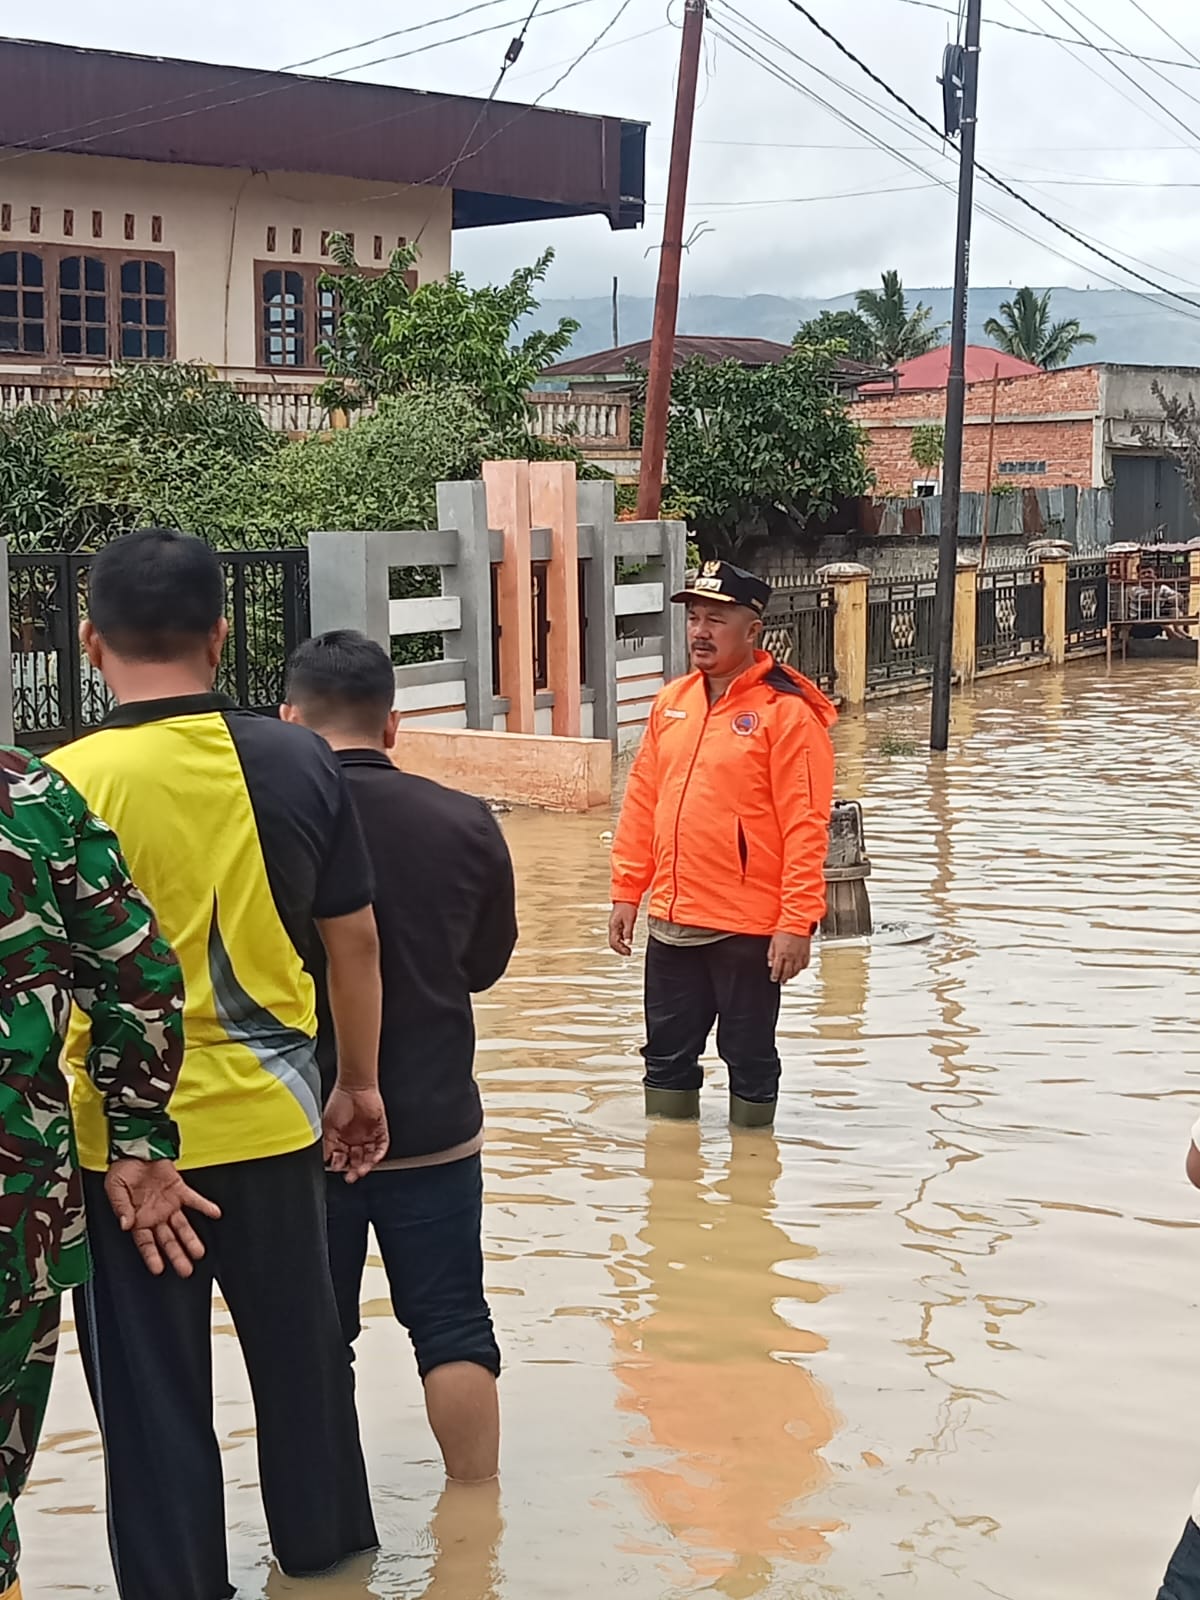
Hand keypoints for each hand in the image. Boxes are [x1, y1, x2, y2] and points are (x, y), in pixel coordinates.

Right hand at [104, 1159, 221, 1278]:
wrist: (134, 1150)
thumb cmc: (122, 1171)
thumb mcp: (115, 1189)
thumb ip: (121, 1207)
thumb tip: (126, 1224)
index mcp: (138, 1219)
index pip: (146, 1243)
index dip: (152, 1256)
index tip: (158, 1269)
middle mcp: (155, 1215)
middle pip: (168, 1240)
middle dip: (176, 1255)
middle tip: (186, 1270)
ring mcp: (169, 1204)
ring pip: (182, 1226)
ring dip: (191, 1238)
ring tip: (199, 1252)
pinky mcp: (179, 1189)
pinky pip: (194, 1200)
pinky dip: (205, 1206)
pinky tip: (215, 1213)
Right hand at [323, 1084, 388, 1182]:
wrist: (354, 1087)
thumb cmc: (339, 1102)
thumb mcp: (327, 1126)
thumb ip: (327, 1144)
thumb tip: (325, 1160)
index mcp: (341, 1139)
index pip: (342, 1159)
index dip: (341, 1166)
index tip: (338, 1170)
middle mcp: (355, 1139)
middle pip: (356, 1160)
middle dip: (354, 1170)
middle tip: (352, 1176)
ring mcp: (368, 1135)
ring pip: (369, 1156)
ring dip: (366, 1165)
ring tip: (362, 1170)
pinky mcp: (380, 1129)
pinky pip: (382, 1145)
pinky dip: (378, 1153)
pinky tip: (373, 1159)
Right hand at [609, 902, 637, 956]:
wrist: (626, 898)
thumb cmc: (627, 907)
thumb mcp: (629, 921)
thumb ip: (628, 933)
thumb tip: (628, 943)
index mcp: (613, 927)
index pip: (614, 942)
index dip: (621, 949)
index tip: (628, 953)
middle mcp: (612, 927)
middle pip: (613, 943)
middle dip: (620, 950)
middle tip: (628, 953)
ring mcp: (614, 926)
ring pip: (614, 940)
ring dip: (620, 946)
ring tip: (628, 949)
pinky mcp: (617, 924)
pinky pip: (617, 936)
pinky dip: (621, 941)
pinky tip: (627, 942)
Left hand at [767, 932, 811, 983]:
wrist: (797, 923)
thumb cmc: (784, 930)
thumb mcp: (773, 942)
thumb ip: (771, 953)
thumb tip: (770, 963)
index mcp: (781, 954)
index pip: (777, 970)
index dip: (775, 976)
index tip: (774, 979)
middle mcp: (791, 957)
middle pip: (787, 973)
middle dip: (783, 978)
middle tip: (781, 981)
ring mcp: (800, 956)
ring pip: (796, 971)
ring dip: (792, 976)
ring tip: (789, 977)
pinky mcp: (807, 954)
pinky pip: (804, 965)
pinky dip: (800, 969)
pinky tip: (798, 969)